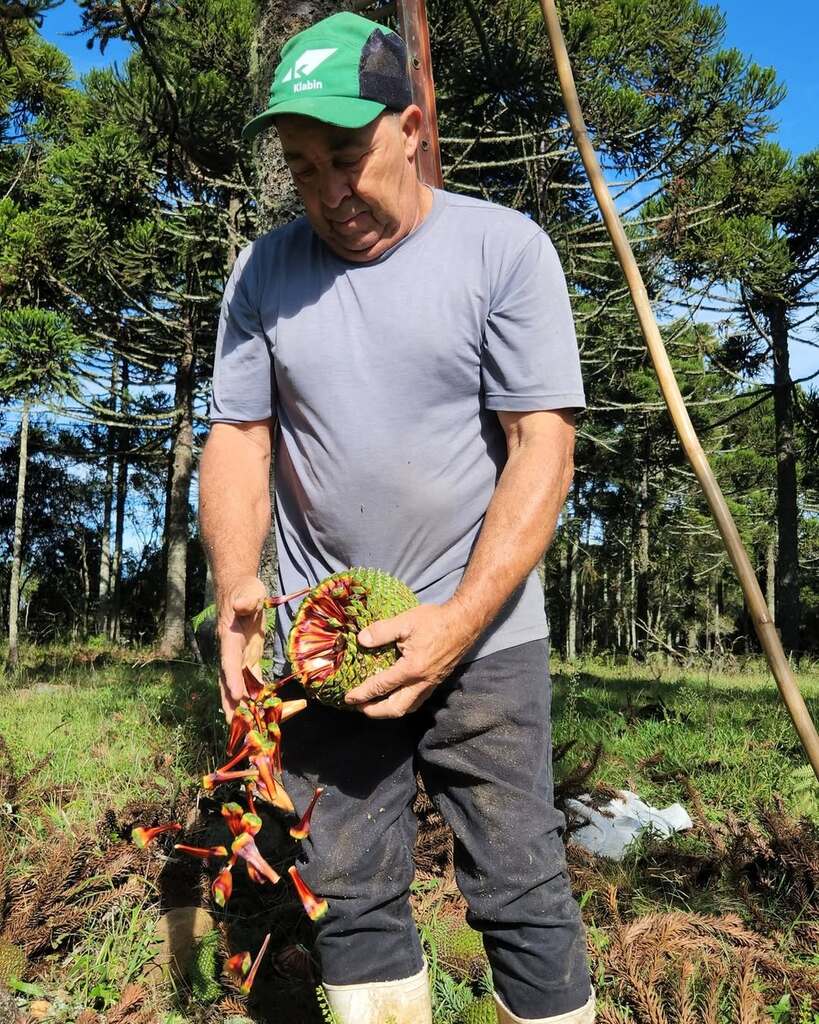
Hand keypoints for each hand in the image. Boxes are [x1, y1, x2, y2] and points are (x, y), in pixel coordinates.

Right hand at [217, 575, 266, 720]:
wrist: (239, 590)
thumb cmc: (244, 589)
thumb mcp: (248, 591)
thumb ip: (247, 599)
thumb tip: (243, 604)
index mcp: (229, 638)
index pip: (229, 661)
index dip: (232, 679)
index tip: (237, 696)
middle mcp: (231, 652)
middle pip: (228, 682)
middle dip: (231, 705)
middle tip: (235, 728)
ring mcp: (239, 657)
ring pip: (239, 686)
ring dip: (243, 707)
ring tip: (248, 729)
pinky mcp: (248, 658)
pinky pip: (252, 680)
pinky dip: (256, 696)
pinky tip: (263, 711)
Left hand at [344, 600, 477, 718]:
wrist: (465, 622)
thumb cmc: (436, 620)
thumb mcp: (405, 621)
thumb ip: (382, 631)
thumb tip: (361, 640)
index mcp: (412, 669)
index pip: (382, 686)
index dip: (362, 694)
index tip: (348, 698)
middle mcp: (422, 682)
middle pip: (396, 708)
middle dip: (375, 712)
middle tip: (359, 707)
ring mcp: (431, 683)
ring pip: (409, 707)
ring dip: (390, 711)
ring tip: (375, 706)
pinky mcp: (437, 681)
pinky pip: (418, 700)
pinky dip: (404, 704)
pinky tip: (397, 696)